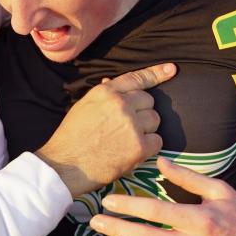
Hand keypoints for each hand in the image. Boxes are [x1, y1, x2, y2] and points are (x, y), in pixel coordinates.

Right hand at [37, 63, 175, 196]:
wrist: (65, 165)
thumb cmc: (72, 137)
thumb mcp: (83, 107)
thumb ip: (103, 96)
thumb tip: (110, 83)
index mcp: (106, 92)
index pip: (137, 78)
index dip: (156, 73)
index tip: (171, 70)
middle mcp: (121, 105)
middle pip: (149, 101)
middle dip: (142, 112)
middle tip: (127, 126)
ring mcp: (131, 125)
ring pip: (154, 120)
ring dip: (146, 129)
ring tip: (127, 139)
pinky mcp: (139, 146)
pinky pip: (157, 141)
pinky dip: (149, 147)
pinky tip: (133, 151)